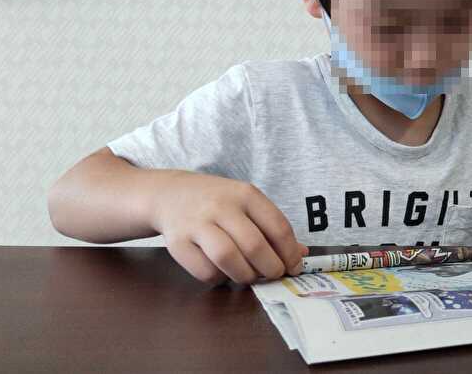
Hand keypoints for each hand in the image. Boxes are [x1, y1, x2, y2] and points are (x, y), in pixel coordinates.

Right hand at [149, 173, 307, 285]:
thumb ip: (273, 227)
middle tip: (274, 274)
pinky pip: (205, 271)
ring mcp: (197, 224)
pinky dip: (220, 278)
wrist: (169, 194)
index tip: (294, 267)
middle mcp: (221, 206)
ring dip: (245, 275)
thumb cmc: (218, 202)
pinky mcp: (178, 243)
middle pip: (254, 246)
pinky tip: (224, 272)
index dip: (290, 253)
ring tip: (250, 276)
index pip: (278, 227)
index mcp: (246, 194)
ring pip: (228, 258)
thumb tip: (301, 255)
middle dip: (270, 268)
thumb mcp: (247, 203)